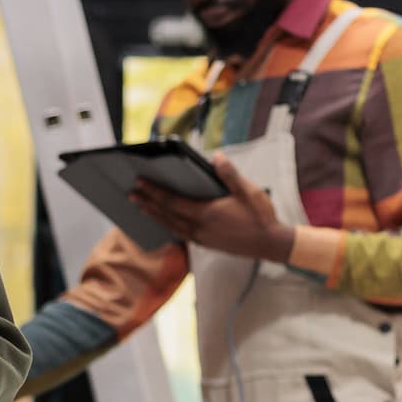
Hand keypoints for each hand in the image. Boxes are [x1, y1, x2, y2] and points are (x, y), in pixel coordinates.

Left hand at [132, 152, 294, 263]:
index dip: (154, 191)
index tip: (139, 183)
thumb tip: (215, 157)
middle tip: (131, 193)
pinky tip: (164, 221)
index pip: (172, 201)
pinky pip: (180, 234)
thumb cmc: (260, 216)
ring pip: (171, 226)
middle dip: (147, 203)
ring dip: (155, 215)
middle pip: (166, 215)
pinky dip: (168, 226)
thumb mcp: (248, 191)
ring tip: (141, 206)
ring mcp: (201, 239)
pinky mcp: (206, 244)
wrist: (271, 244)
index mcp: (206, 213)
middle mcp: (199, 228)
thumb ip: (230, 174)